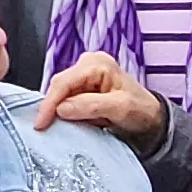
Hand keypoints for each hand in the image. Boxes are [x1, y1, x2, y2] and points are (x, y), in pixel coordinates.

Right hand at [30, 52, 165, 146]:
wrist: (150, 118)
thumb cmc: (140, 110)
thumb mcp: (119, 108)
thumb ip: (90, 106)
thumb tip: (61, 109)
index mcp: (97, 63)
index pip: (64, 81)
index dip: (49, 103)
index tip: (40, 123)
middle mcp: (88, 64)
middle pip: (59, 85)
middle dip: (51, 107)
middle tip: (45, 128)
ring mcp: (85, 75)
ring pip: (60, 93)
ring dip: (57, 110)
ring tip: (55, 126)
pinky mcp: (83, 87)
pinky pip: (66, 98)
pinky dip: (63, 111)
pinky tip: (64, 122)